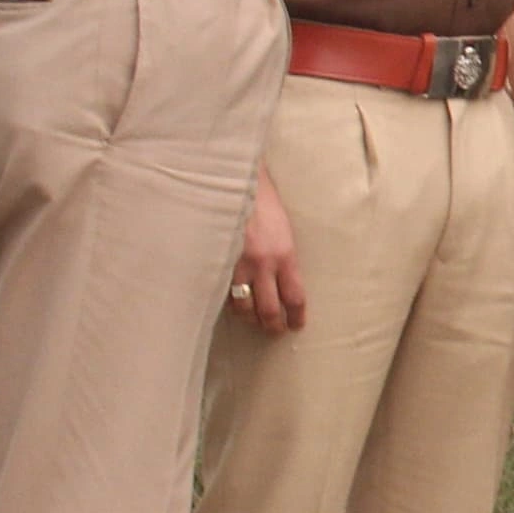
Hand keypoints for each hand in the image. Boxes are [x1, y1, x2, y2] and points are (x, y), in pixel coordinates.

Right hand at [231, 169, 309, 333]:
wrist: (235, 183)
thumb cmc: (262, 203)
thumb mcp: (283, 230)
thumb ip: (284, 258)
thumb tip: (284, 283)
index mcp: (285, 255)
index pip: (295, 297)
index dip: (296, 316)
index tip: (296, 325)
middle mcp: (263, 264)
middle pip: (269, 309)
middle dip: (272, 325)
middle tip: (274, 330)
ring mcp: (237, 264)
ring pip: (243, 306)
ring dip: (249, 317)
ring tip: (252, 320)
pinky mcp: (217, 261)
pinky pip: (222, 290)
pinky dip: (227, 300)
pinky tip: (230, 302)